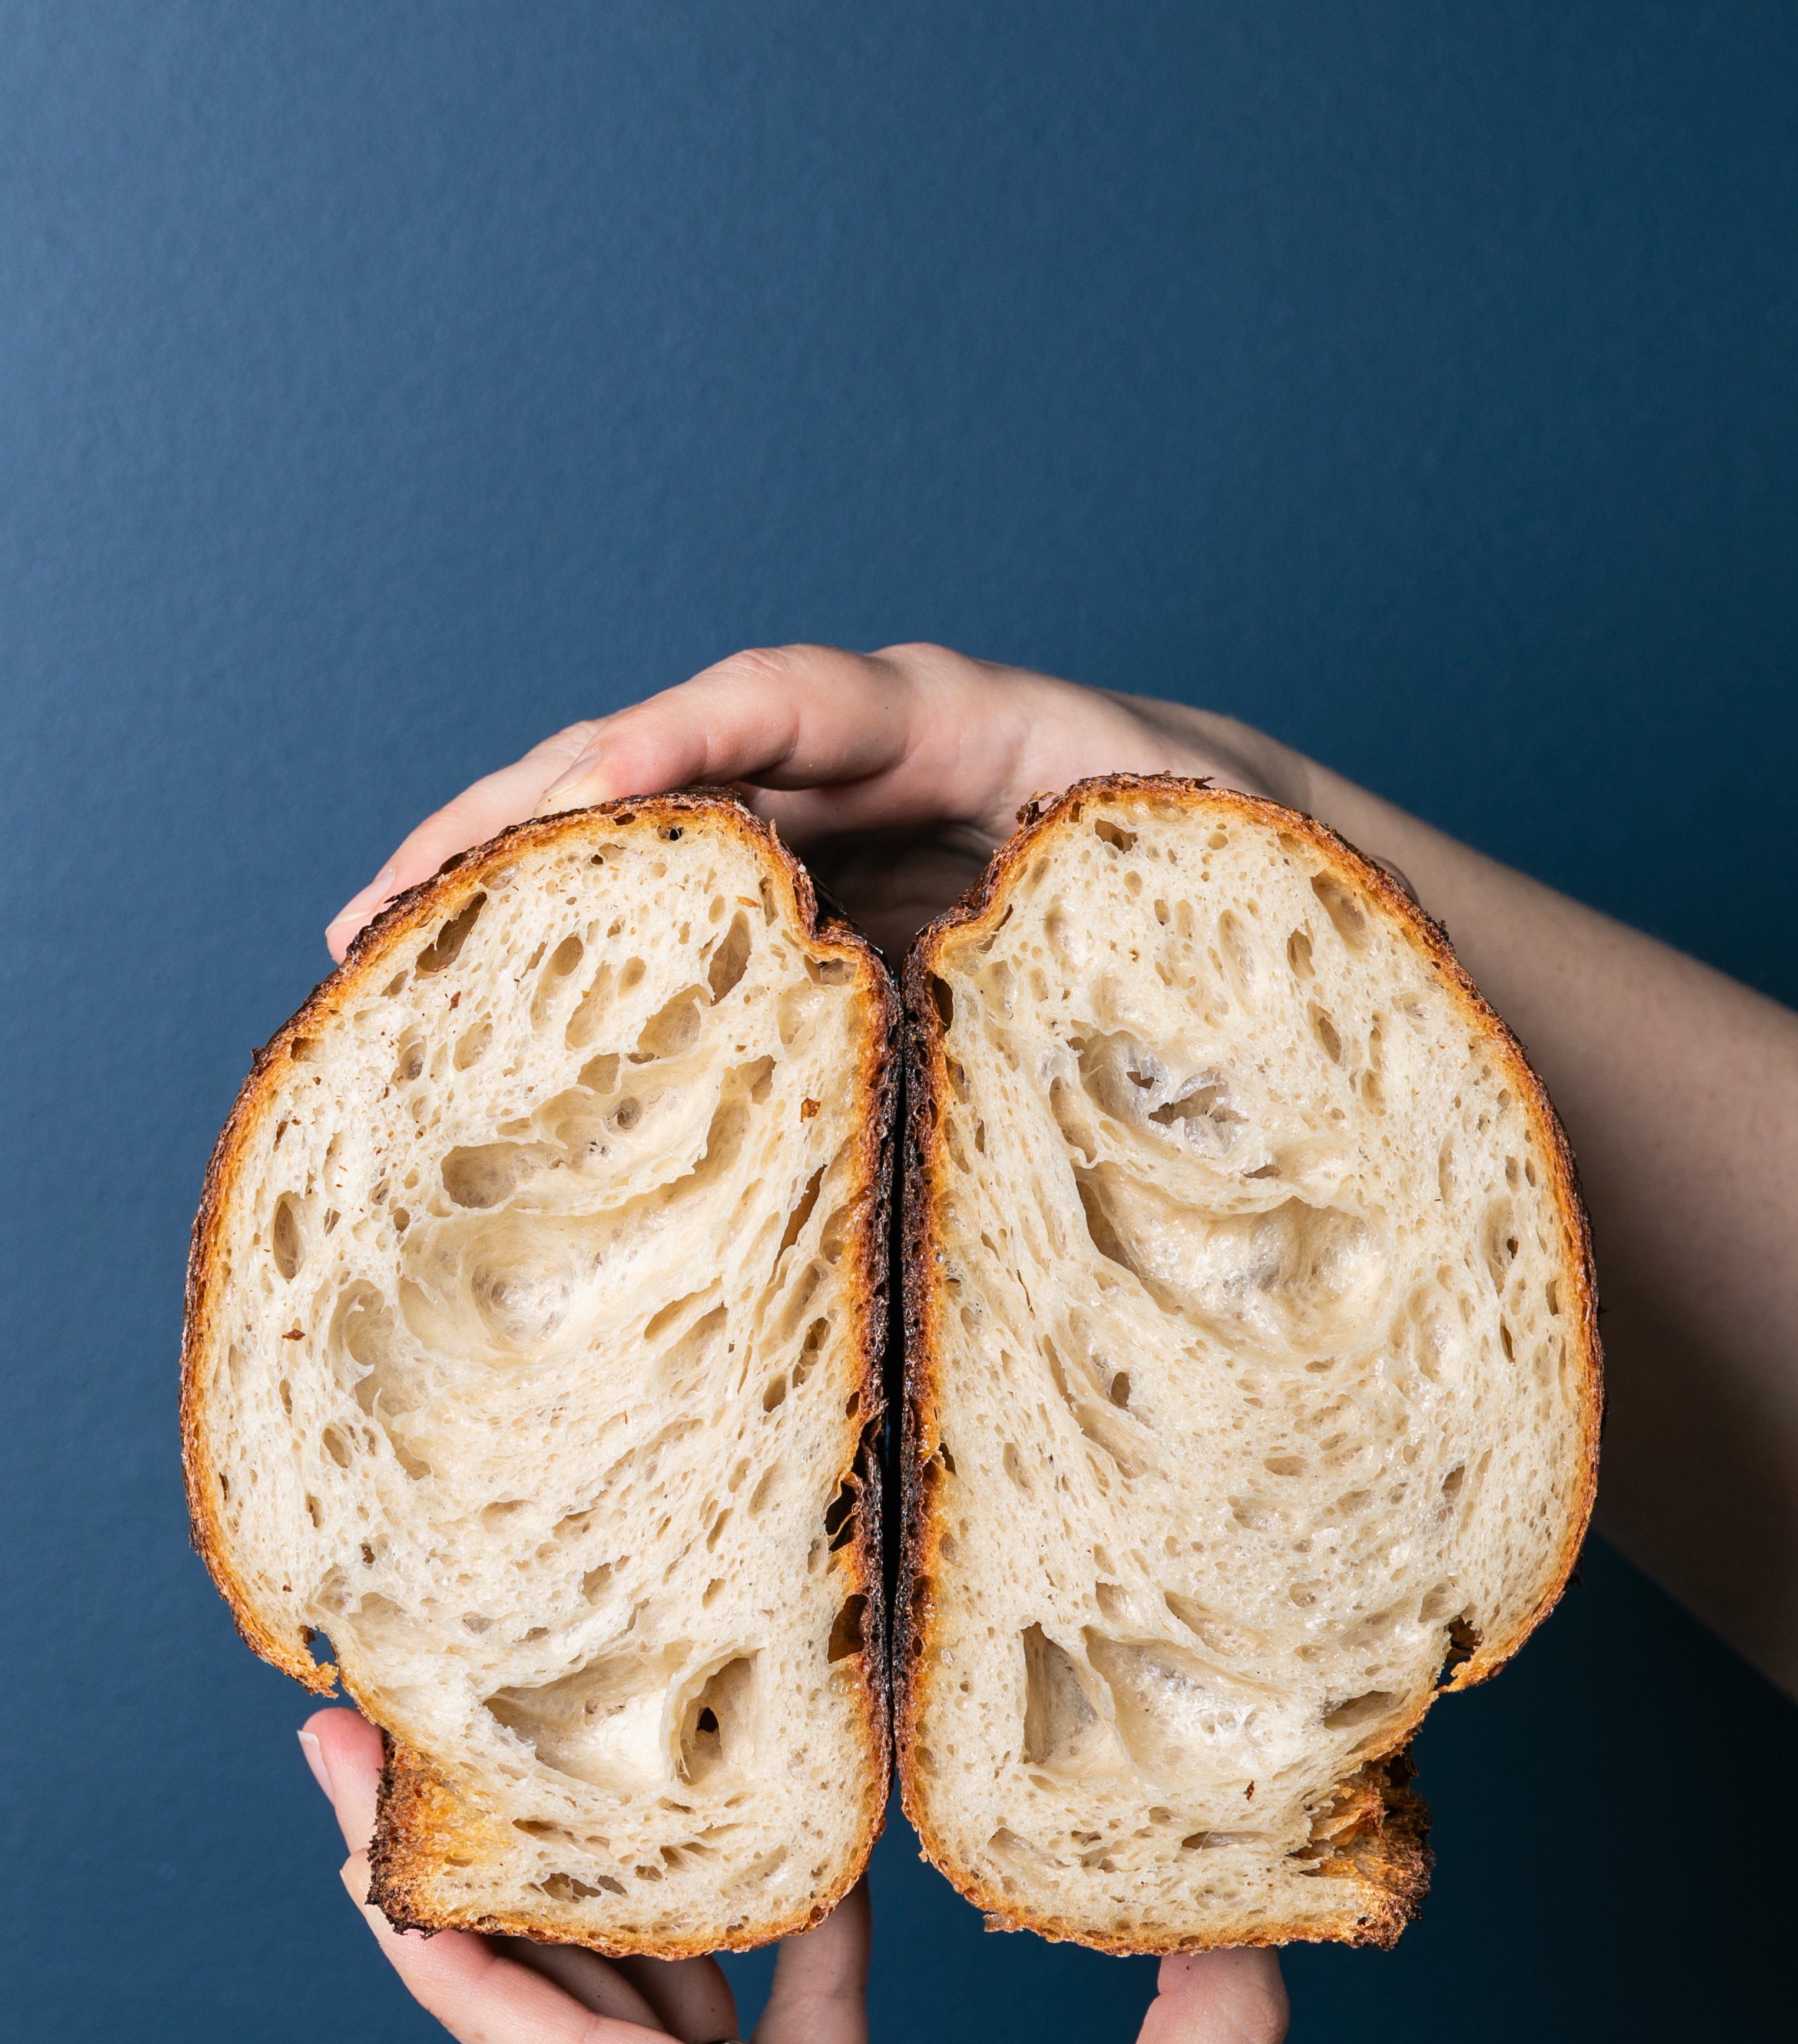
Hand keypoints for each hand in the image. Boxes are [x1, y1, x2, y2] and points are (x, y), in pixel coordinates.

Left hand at [298, 1707, 1476, 2043]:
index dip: (461, 1958)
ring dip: (567, 1898)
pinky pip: (729, 2039)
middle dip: (440, 1880)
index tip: (360, 1850)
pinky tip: (792, 1858)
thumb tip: (1251, 1906)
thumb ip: (1206, 2040)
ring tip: (512, 1771)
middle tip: (355, 1745)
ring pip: (624, 2016)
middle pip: (544, 2011)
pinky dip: (743, 1945)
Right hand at [325, 644, 1301, 966]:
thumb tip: (957, 962)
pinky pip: (681, 911)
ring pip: (641, 837)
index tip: (576, 793)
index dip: (672, 738)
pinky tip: (497, 1006)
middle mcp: (856, 754)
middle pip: (654, 761)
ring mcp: (824, 820)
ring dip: (510, 890)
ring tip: (376, 953)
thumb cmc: (1225, 847)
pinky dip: (589, 950)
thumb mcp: (1174, 855)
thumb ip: (1080, 880)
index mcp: (947, 714)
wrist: (1242, 849)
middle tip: (380, 909)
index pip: (779, 699)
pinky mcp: (815, 893)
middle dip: (515, 825)